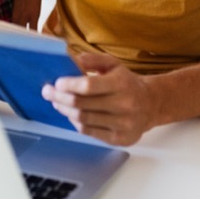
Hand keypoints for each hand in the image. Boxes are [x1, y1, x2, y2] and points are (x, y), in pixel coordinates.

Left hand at [42, 52, 160, 145]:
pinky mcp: (119, 138)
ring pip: (83, 120)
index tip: (56, 83)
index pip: (88, 86)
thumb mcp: (113, 65)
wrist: (152, 104)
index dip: (69, 85)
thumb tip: (69, 60)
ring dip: (65, 111)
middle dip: (60, 98)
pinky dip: (76, 123)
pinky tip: (72, 115)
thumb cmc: (127, 83)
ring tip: (57, 103)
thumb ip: (91, 60)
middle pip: (82, 105)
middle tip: (48, 92)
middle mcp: (124, 105)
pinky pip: (89, 131)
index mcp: (122, 84)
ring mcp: (122, 124)